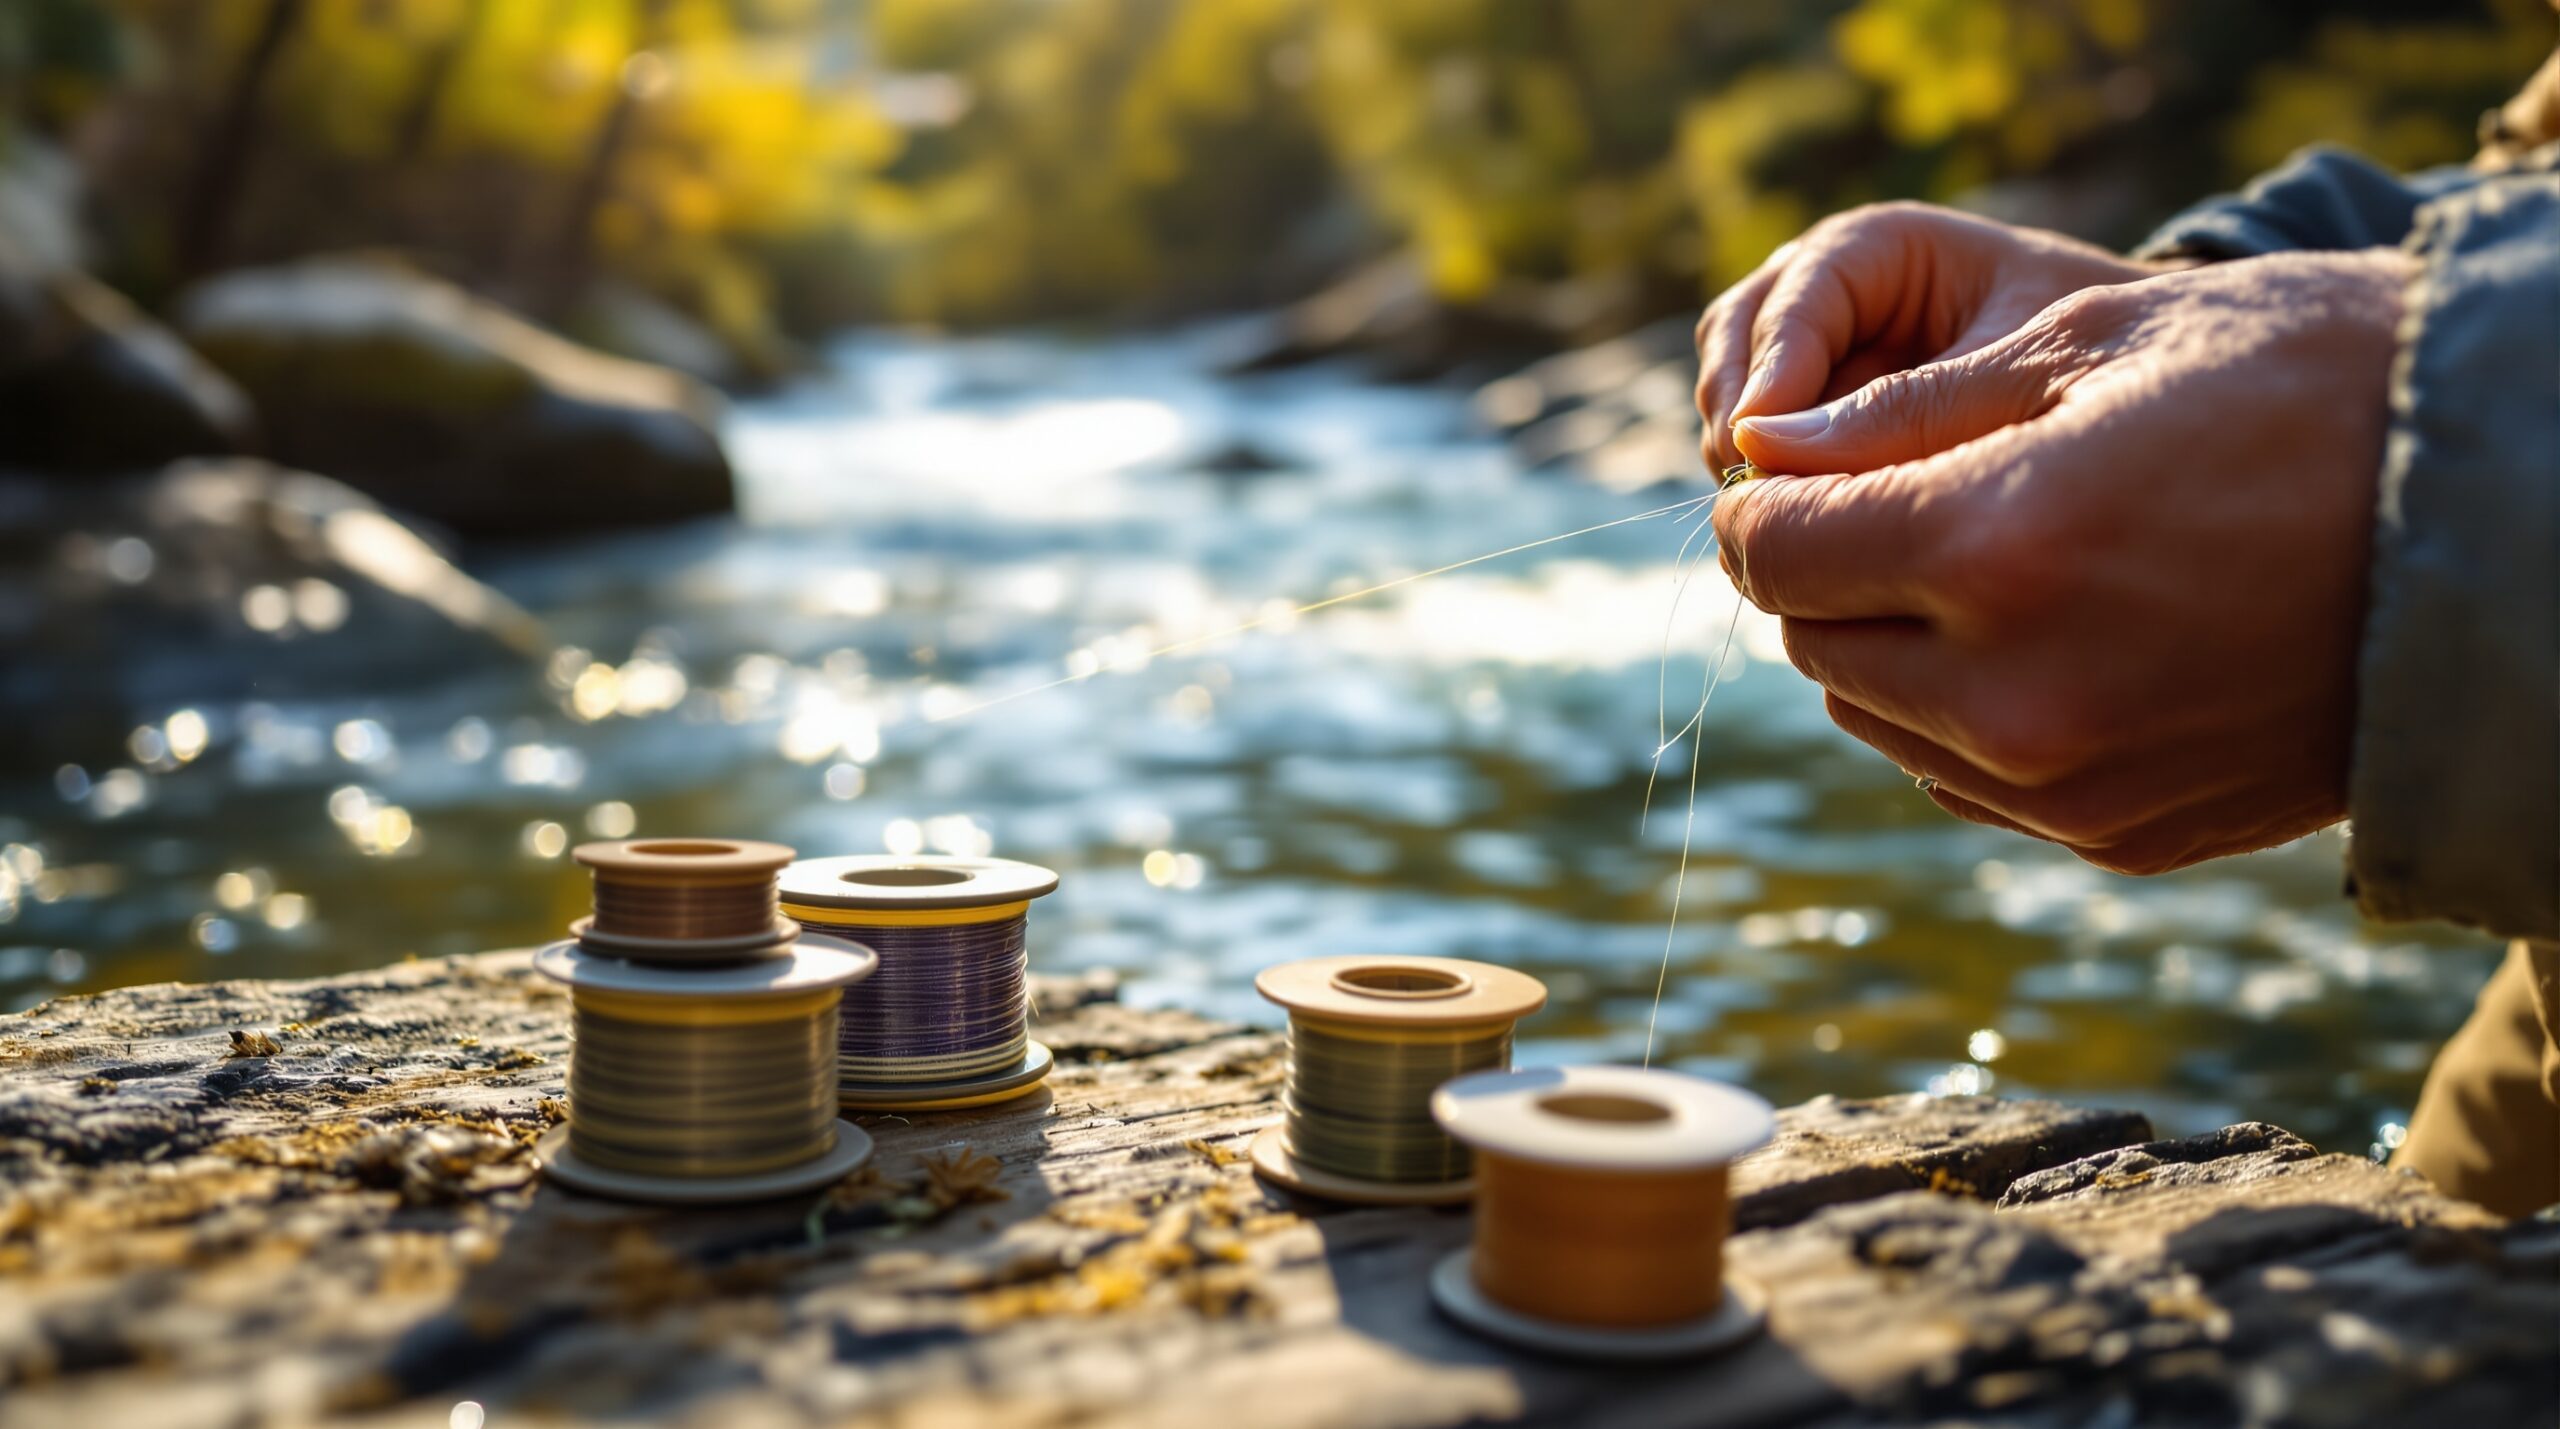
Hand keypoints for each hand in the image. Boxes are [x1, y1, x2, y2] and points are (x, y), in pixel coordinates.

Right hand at [1694, 202, 2181, 472]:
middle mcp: (1823, 286)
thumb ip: (1909, 409)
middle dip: (1740, 415)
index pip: (1795, 299)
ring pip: (1727, 391)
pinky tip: (1801, 525)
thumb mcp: (2008, 371)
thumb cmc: (2079, 355)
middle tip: (1761, 489)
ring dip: (1743, 452)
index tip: (1762, 445)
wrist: (2110, 385)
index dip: (1773, 372)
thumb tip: (1791, 468)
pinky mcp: (1802, 409)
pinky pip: (1753, 442)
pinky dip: (1766, 480)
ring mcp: (1804, 347)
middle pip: (1734, 338)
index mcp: (1879, 247)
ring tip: (1784, 513)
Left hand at [1710, 250, 2412, 873]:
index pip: (1773, 550)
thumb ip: (1900, 417)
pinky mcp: (2119, 837)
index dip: (1764, 501)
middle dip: (1827, 567)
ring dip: (1890, 644)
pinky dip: (1964, 713)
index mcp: (1997, 554)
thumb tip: (1760, 454)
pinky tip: (2049, 638)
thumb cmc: (2313, 388)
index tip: (1790, 469)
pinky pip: (1964, 779)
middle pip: (1812, 640)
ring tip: (1990, 563)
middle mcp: (2016, 697)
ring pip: (1877, 718)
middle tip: (1899, 500)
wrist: (2511, 526)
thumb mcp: (2094, 349)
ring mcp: (2069, 787)